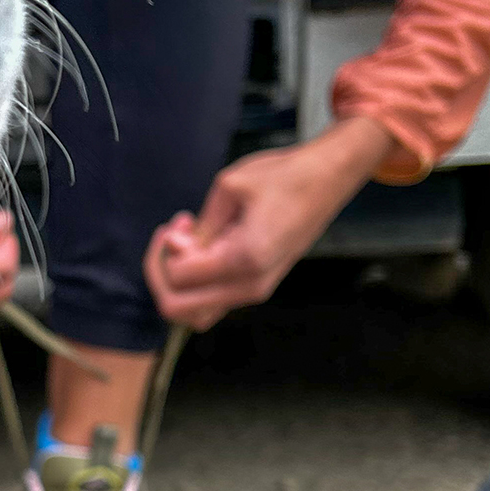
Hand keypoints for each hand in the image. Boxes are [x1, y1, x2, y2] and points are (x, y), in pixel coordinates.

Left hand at [145, 116, 397, 330]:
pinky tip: (204, 244)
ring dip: (179, 281)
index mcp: (245, 259)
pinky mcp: (256, 286)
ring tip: (187, 237)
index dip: (166, 250)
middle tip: (171, 236)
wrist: (328, 180)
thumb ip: (199, 226)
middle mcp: (250, 285)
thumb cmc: (284, 177)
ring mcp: (255, 291)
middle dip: (162, 274)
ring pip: (194, 313)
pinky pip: (211, 300)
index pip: (179, 277)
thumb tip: (174, 248)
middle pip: (178, 310)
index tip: (180, 220)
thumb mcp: (230, 186)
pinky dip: (197, 280)